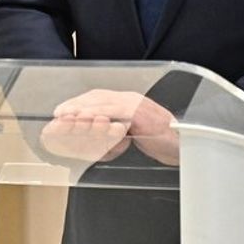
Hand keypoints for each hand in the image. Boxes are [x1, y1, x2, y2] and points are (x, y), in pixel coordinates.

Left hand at [46, 90, 181, 165]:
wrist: (185, 146)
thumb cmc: (161, 141)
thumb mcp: (135, 133)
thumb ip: (118, 128)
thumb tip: (98, 132)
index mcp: (129, 101)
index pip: (99, 97)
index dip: (79, 103)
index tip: (62, 111)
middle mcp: (132, 98)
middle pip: (98, 97)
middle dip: (76, 105)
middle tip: (59, 114)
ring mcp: (138, 104)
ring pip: (104, 103)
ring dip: (83, 110)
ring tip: (67, 117)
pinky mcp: (142, 114)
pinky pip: (117, 113)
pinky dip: (100, 115)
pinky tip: (88, 120)